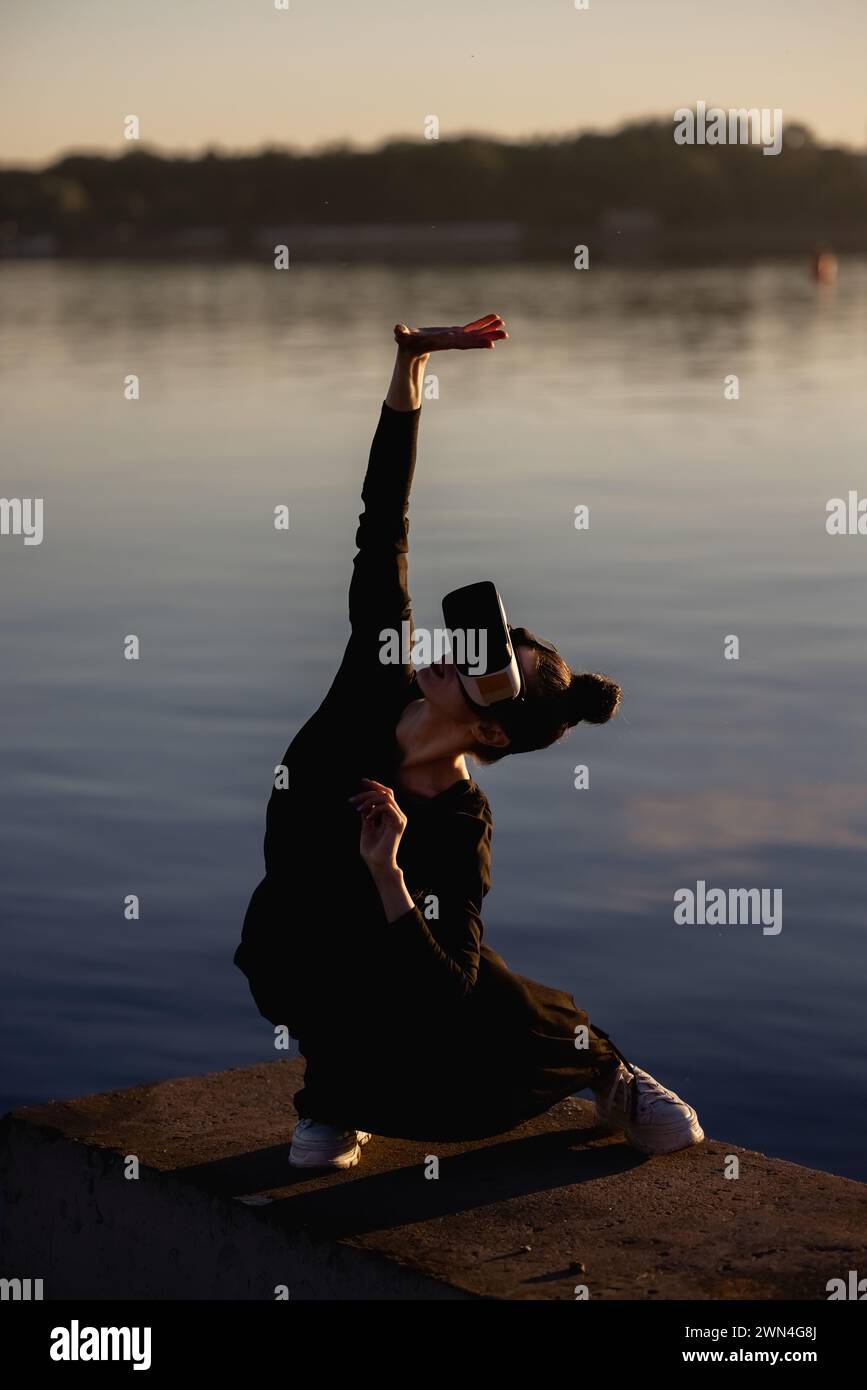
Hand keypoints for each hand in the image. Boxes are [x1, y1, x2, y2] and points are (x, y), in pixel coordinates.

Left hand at [349, 778, 406, 872]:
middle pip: (386, 792)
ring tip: (357, 808)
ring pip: (386, 797)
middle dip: (369, 791)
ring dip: (369, 800)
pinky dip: (375, 809)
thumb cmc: (372, 850)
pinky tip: (368, 818)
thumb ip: (367, 813)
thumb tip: (364, 802)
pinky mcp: (398, 824)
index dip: (375, 786)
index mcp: (391, 816)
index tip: (362, 781)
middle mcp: (397, 815)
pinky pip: (388, 807)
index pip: (386, 794)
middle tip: (353, 799)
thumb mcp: (367, 827)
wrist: (377, 864)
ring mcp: (399, 819)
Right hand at [393, 314, 507, 354]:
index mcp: (443, 342)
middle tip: (505, 335)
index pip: (461, 343)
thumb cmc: (405, 343)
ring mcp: (456, 338)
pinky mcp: (456, 333)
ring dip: (490, 330)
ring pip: (476, 334)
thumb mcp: (402, 337)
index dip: (475, 342)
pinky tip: (495, 318)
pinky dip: (483, 323)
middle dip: (489, 337)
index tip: (489, 344)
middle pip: (473, 340)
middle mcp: (453, 341)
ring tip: (504, 325)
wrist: (411, 350)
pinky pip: (472, 328)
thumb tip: (397, 329)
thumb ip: (401, 334)